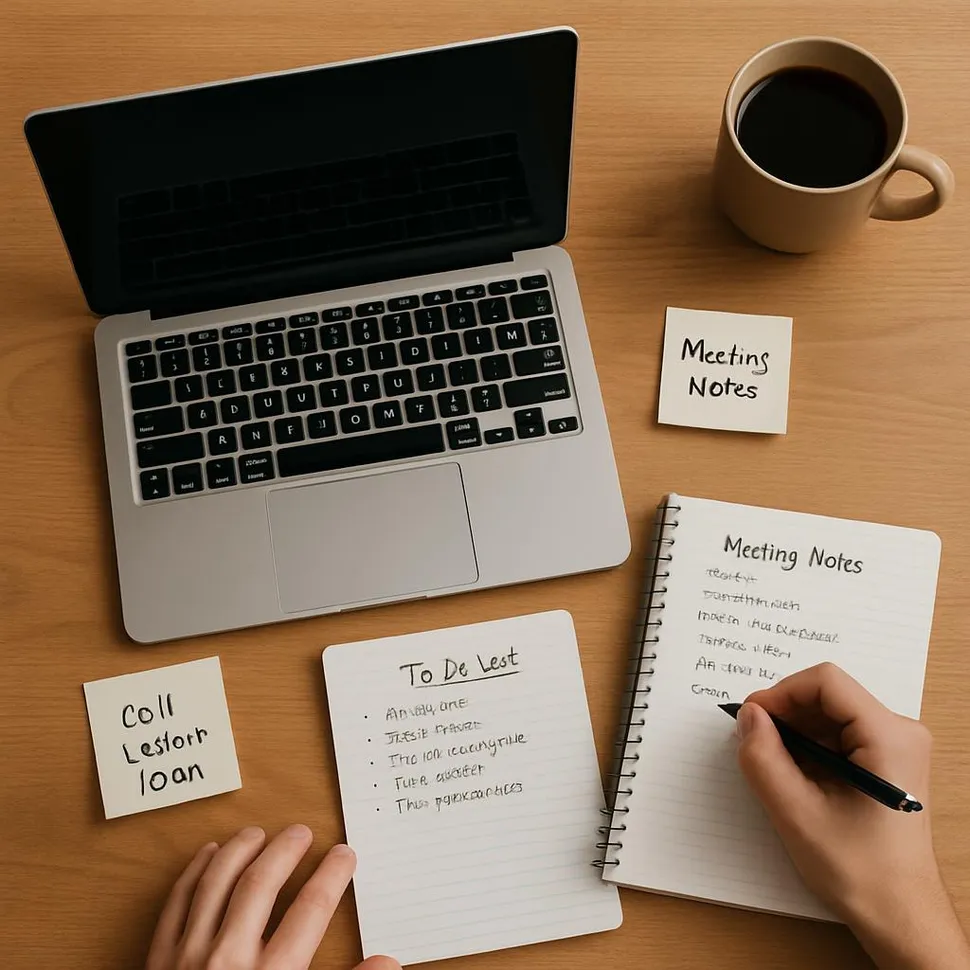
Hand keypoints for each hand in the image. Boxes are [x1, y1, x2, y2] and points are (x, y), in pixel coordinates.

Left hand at [145, 824, 400, 969]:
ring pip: (216, 884)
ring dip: (239, 851)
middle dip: (285, 851)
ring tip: (257, 832)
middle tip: (301, 831)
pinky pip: (177, 904)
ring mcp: (190, 957)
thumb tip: (388, 962)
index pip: (311, 909)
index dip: (331, 875)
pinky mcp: (158, 961)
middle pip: (261, 884)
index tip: (344, 854)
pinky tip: (208, 854)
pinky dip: (193, 874)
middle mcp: (230, 959)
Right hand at [736, 663, 969, 969]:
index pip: (826, 682)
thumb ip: (764, 758)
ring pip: (830, 714)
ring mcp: (897, 746)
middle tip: (755, 745)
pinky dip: (810, 747)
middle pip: (828, 696)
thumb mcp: (797, 813)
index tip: (751, 718)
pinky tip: (796, 778)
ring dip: (796, 733)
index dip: (781, 693)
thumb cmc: (860, 872)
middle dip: (786, 715)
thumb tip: (748, 716)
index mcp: (889, 737)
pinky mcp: (888, 761)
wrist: (900, 916)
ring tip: (775, 768)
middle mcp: (900, 732)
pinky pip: (840, 734)